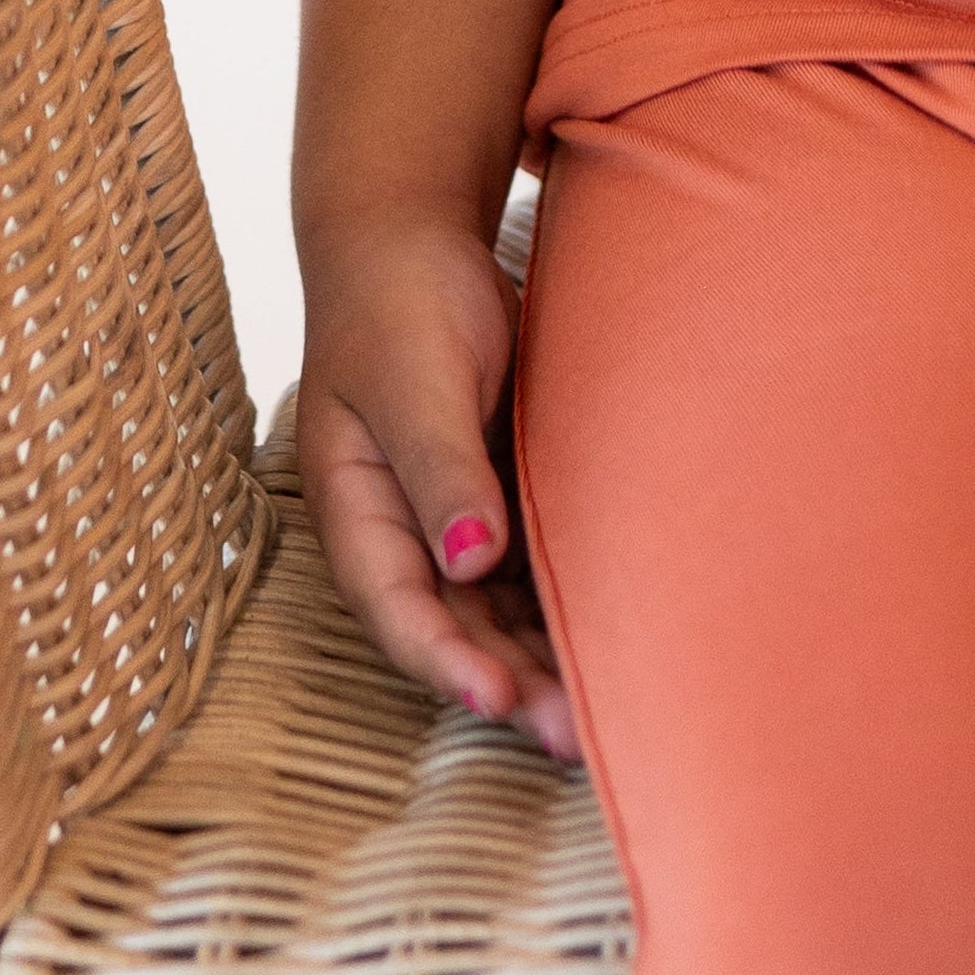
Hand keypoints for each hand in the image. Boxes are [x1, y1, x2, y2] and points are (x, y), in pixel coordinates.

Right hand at [297, 206, 578, 755]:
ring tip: (603, 716)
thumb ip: (441, 469)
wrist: (415, 238)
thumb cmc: (398, 300)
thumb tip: (468, 561)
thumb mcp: (411, 379)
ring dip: (541, 662)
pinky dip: (563, 610)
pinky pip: (531, 573)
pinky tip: (617, 642)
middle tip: (572, 736)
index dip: (444, 660)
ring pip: (497, 614)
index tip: (497, 701)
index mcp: (357, 511)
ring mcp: (454, 519)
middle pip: (454, 629)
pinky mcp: (501, 498)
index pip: (397, 607)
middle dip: (509, 685)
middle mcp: (404, 532)